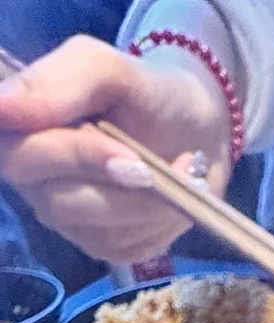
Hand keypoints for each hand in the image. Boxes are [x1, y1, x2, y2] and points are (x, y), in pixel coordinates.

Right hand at [0, 35, 233, 263]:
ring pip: (98, 230)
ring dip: (148, 202)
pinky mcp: (103, 245)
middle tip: (156, 163)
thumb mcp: (106, 68)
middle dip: (117, 184)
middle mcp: (34, 179)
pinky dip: (161, 221)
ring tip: (181, 167)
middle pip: (57, 202)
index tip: (125, 152)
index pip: (17, 156)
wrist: (196, 130)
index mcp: (20, 130)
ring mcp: (68, 217)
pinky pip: (127, 246)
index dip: (71, 157)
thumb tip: (2, 106)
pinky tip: (177, 193)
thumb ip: (57, 81)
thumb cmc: (145, 94)